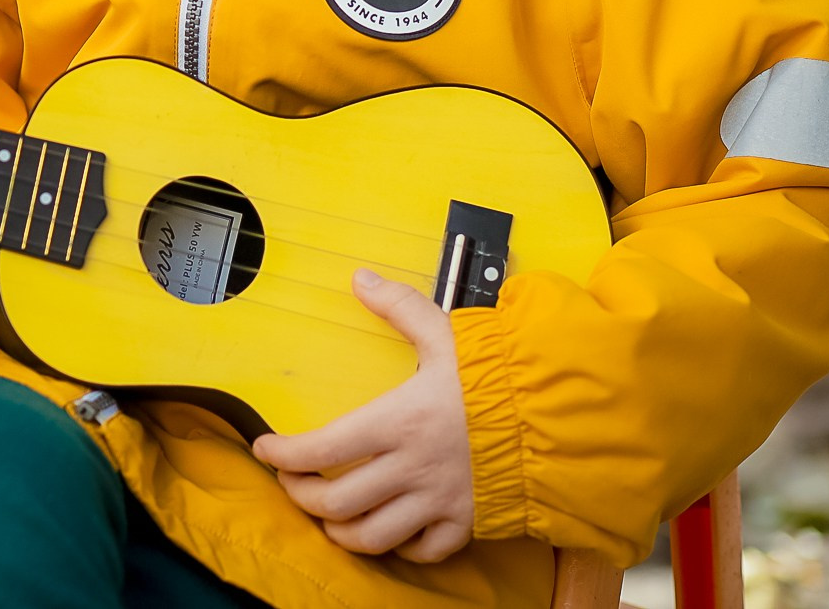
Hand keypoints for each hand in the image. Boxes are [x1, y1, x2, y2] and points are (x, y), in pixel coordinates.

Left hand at [251, 269, 474, 562]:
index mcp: (398, 422)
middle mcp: (411, 469)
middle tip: (291, 482)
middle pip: (336, 503)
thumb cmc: (501, 376)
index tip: (266, 448)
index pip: (321, 450)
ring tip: (329, 514)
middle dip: (302, 497)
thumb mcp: (447, 333)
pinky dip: (400, 547)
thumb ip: (400, 306)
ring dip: (341, 531)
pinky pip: (423, 551)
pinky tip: (391, 528)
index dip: (283, 454)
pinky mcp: (467, 524)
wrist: (563, 419)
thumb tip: (361, 278)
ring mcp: (439, 502)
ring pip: (372, 538)